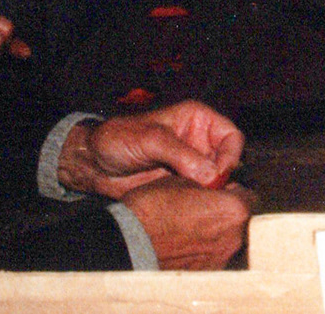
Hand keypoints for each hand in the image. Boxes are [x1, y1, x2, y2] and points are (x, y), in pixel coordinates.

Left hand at [59, 99, 244, 198]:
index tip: (219, 175)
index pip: (232, 137)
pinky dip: (197, 200)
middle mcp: (199, 141)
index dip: (230, 156)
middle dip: (222, 177)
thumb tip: (213, 175)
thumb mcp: (151, 140)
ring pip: (216, 179)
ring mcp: (190, 163)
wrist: (92, 163)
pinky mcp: (181, 183)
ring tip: (194, 199)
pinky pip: (199, 193)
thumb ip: (182, 155)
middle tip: (208, 192)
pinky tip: (185, 204)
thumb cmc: (117, 139)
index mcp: (198, 120)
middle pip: (228, 160)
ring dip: (209, 191)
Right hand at [120, 175, 254, 269]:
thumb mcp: (181, 181)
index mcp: (234, 210)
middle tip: (202, 209)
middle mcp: (235, 237)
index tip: (217, 192)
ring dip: (214, 233)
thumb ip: (206, 185)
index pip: (246, 196)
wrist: (127, 243)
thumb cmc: (152, 209)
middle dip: (225, 214)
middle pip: (239, 220)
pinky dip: (202, 250)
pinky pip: (211, 256)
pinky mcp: (205, 273)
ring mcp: (220, 258)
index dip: (231, 192)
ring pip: (226, 239)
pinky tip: (182, 244)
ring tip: (189, 228)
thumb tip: (214, 186)